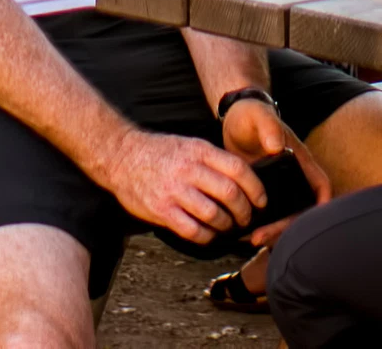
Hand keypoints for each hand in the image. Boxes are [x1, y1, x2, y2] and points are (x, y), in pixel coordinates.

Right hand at [86, 119, 272, 245]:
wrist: (120, 156)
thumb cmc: (158, 152)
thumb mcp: (189, 145)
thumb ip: (213, 161)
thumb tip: (243, 181)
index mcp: (199, 150)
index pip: (238, 169)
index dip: (255, 188)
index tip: (261, 201)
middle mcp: (188, 169)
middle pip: (230, 194)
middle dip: (244, 211)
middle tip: (246, 218)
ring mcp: (174, 191)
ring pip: (214, 215)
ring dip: (226, 226)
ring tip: (227, 227)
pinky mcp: (161, 210)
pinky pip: (193, 230)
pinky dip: (206, 237)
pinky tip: (208, 234)